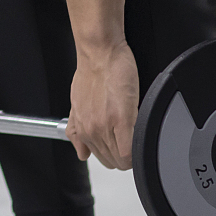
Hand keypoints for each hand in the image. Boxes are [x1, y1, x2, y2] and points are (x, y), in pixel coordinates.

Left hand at [67, 41, 138, 169]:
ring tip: (133, 131)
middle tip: (128, 136)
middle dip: (124, 154)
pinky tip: (138, 134)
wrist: (100, 53)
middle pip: (113, 162)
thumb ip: (77, 130)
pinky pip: (129, 152)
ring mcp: (105, 126)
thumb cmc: (93, 73)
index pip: (104, 160)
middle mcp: (92, 130)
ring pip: (122, 160)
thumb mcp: (77, 104)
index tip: (122, 147)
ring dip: (131, 150)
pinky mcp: (121, 120)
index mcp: (84, 128)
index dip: (117, 156)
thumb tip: (82, 153)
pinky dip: (136, 149)